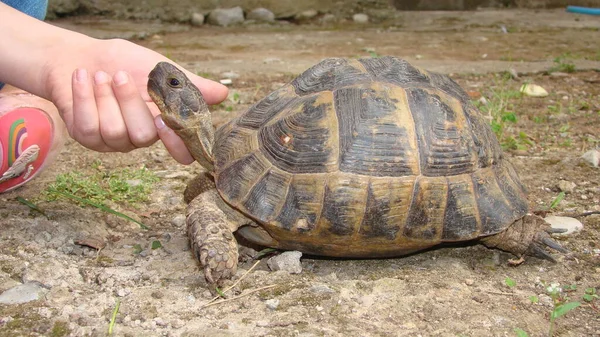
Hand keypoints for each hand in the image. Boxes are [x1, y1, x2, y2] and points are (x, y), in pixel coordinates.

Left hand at [44, 38, 227, 163]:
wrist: (81, 56)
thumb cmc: (124, 63)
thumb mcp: (162, 70)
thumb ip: (190, 84)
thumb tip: (223, 93)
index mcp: (162, 124)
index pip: (181, 151)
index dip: (177, 143)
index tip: (165, 119)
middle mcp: (139, 138)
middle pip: (143, 136)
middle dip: (129, 101)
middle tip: (119, 75)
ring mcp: (112, 141)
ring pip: (114, 131)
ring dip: (105, 96)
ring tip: (99, 75)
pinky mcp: (87, 136)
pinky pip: (88, 126)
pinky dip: (84, 96)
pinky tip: (83, 77)